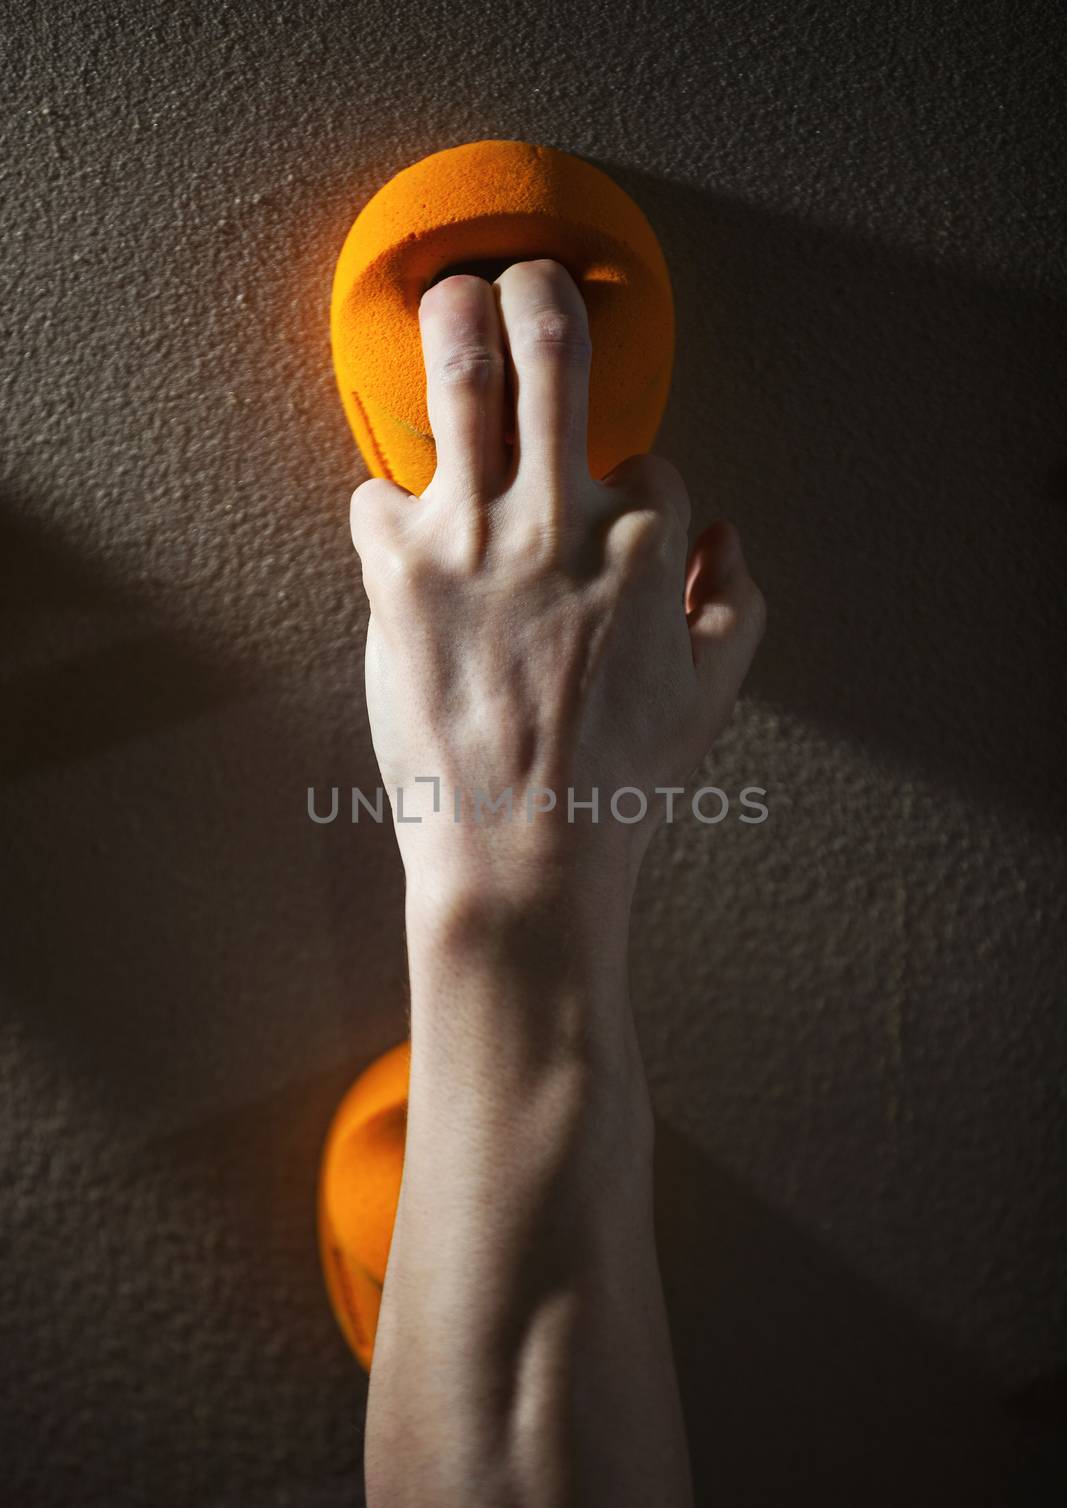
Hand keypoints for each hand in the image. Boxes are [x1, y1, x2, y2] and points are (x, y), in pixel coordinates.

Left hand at [349, 259, 765, 914]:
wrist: (521, 854)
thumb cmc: (622, 785)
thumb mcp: (715, 698)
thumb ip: (736, 602)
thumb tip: (727, 534)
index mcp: (649, 544)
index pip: (648, 460)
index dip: (633, 483)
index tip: (613, 512)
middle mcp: (562, 521)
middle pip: (555, 356)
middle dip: (543, 295)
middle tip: (529, 275)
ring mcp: (475, 540)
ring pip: (460, 381)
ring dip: (455, 322)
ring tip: (449, 297)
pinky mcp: (400, 574)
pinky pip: (376, 499)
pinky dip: (386, 507)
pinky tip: (399, 531)